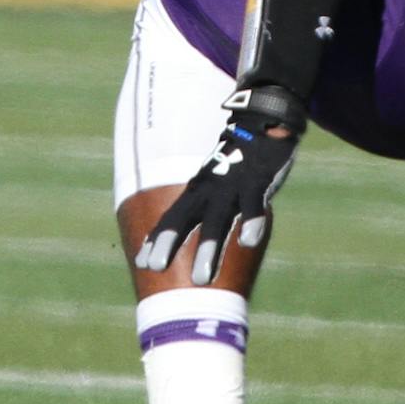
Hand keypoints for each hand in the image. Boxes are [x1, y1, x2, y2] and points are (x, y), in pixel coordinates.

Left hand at [134, 86, 303, 284]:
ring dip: (208, 248)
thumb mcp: (215, 184)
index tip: (142, 263)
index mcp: (198, 190)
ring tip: (201, 279)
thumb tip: (191, 230)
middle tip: (155, 268)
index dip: (157, 237)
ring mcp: (233, 186)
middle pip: (185, 217)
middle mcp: (209, 190)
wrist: (262, 123)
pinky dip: (251, 222)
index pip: (172, 216)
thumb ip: (203, 207)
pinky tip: (247, 242)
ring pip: (217, 219)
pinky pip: (254, 205)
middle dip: (169, 241)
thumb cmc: (236, 162)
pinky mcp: (258, 181)